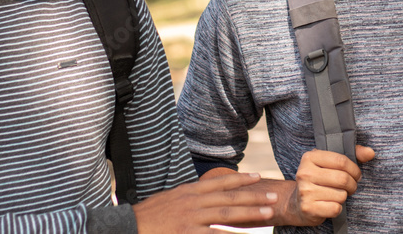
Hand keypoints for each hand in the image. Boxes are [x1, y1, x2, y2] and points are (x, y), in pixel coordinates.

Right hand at [133, 172, 277, 233]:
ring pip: (227, 214)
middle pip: (230, 197)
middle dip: (254, 196)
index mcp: (190, 191)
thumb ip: (191, 196)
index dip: (240, 179)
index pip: (220, 181)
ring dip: (251, 213)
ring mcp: (192, 219)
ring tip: (269, 212)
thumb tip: (207, 194)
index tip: (258, 175)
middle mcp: (193, 202)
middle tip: (273, 195)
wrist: (129, 227)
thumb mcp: (172, 198)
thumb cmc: (150, 215)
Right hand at [287, 145, 375, 225]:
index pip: (341, 161)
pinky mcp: (308, 208)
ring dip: (344, 197)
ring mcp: (305, 191)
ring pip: (341, 195)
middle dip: (352, 185)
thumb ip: (353, 154)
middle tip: (350, 187)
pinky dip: (337, 208)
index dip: (354, 169)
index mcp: (310, 157)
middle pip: (343, 178)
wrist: (297, 203)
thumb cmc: (319, 180)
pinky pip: (335, 208)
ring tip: (337, 194)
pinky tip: (330, 204)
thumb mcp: (331, 163)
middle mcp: (304, 173)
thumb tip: (370, 153)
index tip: (356, 174)